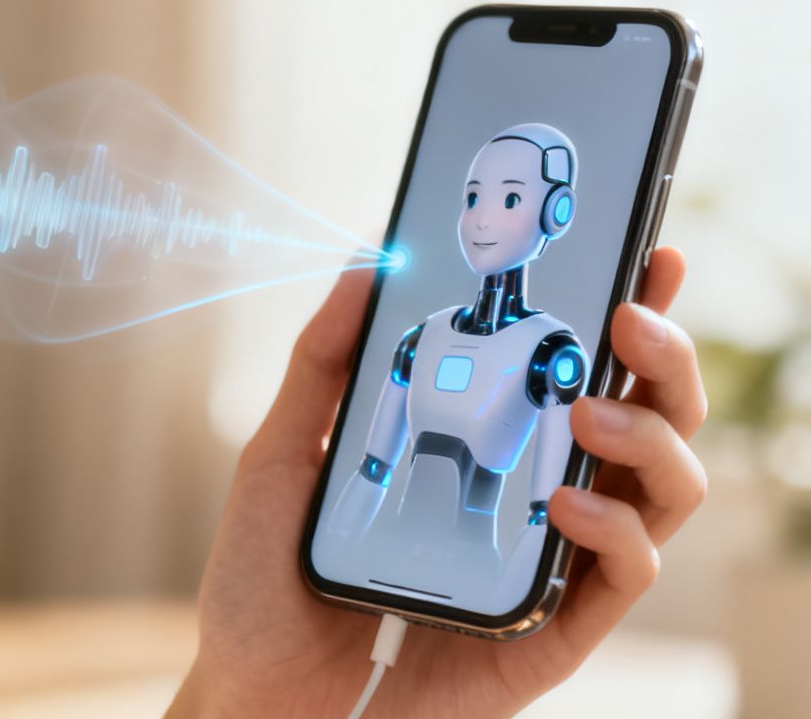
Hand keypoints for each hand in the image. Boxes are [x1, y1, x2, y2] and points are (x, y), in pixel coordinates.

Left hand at [168, 247, 705, 717]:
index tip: (645, 250)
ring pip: (665, 490)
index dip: (628, 310)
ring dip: (648, 435)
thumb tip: (365, 263)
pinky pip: (626, 575)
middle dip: (664, 355)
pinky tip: (564, 501)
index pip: (579, 367)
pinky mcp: (555, 632)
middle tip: (628, 317)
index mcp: (487, 446)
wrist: (257, 692)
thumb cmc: (271, 579)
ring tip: (585, 410)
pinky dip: (614, 529)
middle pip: (649, 416)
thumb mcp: (283, 454)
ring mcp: (552, 563)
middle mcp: (536, 497)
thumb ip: (325, 363)